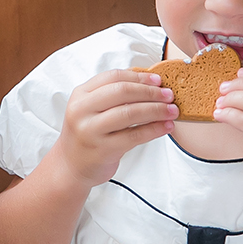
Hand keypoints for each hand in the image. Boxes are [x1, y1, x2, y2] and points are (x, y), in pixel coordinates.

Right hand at [55, 70, 176, 188]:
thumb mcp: (90, 109)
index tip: (158, 80)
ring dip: (156, 110)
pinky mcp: (103, 149)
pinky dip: (154, 129)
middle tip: (168, 95)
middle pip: (122, 92)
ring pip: (130, 113)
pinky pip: (135, 135)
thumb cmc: (86, 134)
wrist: (70, 166)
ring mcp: (91, 130)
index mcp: (81, 95)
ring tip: (172, 111)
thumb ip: (112, 94)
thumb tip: (147, 81)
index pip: (113, 77)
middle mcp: (82, 110)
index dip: (139, 77)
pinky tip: (165, 127)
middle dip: (150, 92)